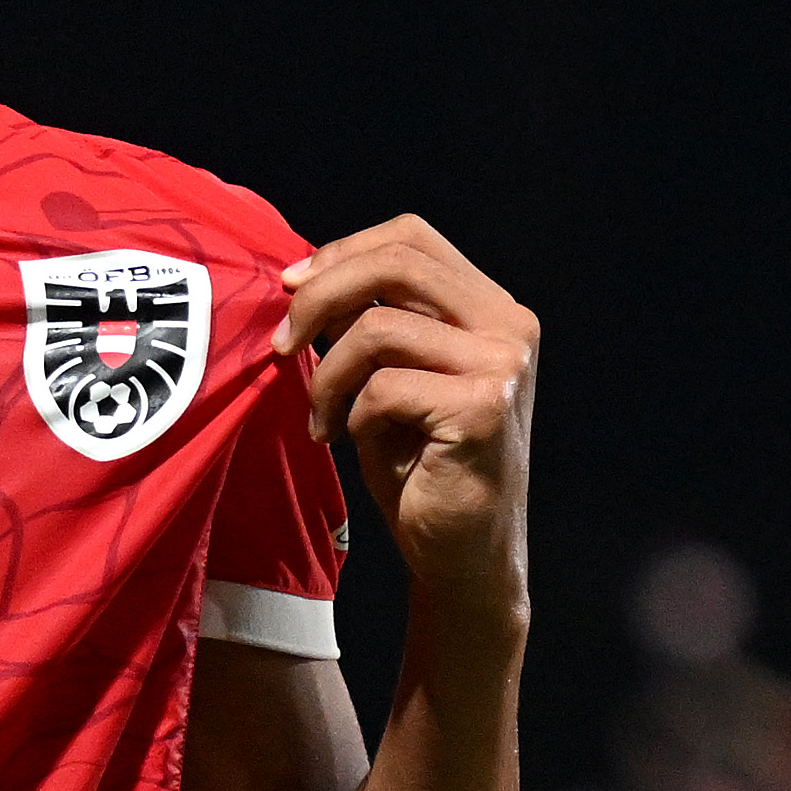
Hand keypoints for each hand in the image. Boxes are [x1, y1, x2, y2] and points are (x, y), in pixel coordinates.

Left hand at [280, 217, 535, 605]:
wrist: (461, 553)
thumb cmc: (420, 464)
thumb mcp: (390, 374)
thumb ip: (369, 321)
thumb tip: (302, 278)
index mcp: (491, 307)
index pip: (411, 237)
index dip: (342, 251)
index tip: (291, 286)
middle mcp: (509, 325)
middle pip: (396, 263)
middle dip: (320, 296)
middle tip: (281, 344)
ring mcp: (503, 364)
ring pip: (378, 327)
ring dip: (327, 374)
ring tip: (321, 417)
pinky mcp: (485, 407)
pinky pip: (383, 386)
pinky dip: (351, 414)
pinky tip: (353, 442)